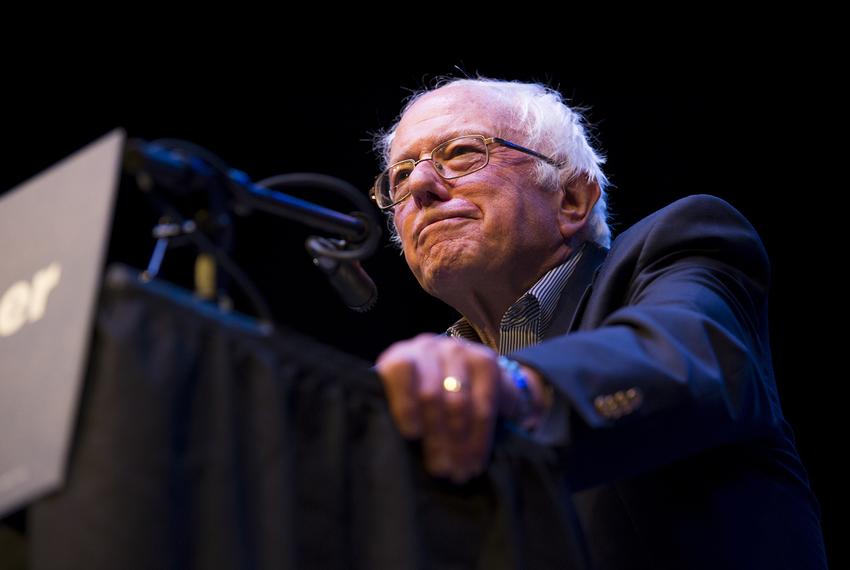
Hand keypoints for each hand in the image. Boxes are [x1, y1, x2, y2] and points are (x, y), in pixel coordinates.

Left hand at [375, 333, 540, 482]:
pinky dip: (480, 438)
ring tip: (459, 471)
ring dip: (459, 444)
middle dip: (436, 439)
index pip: (399, 370)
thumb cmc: (426, 403)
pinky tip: (476, 460)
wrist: (474, 381)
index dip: (404, 403)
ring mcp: (458, 351)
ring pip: (458, 403)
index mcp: (400, 357)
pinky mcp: (485, 360)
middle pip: (430, 395)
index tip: (412, 435)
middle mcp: (427, 348)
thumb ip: (398, 419)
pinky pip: (483, 405)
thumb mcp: (407, 406)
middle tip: (441, 471)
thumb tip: (391, 452)